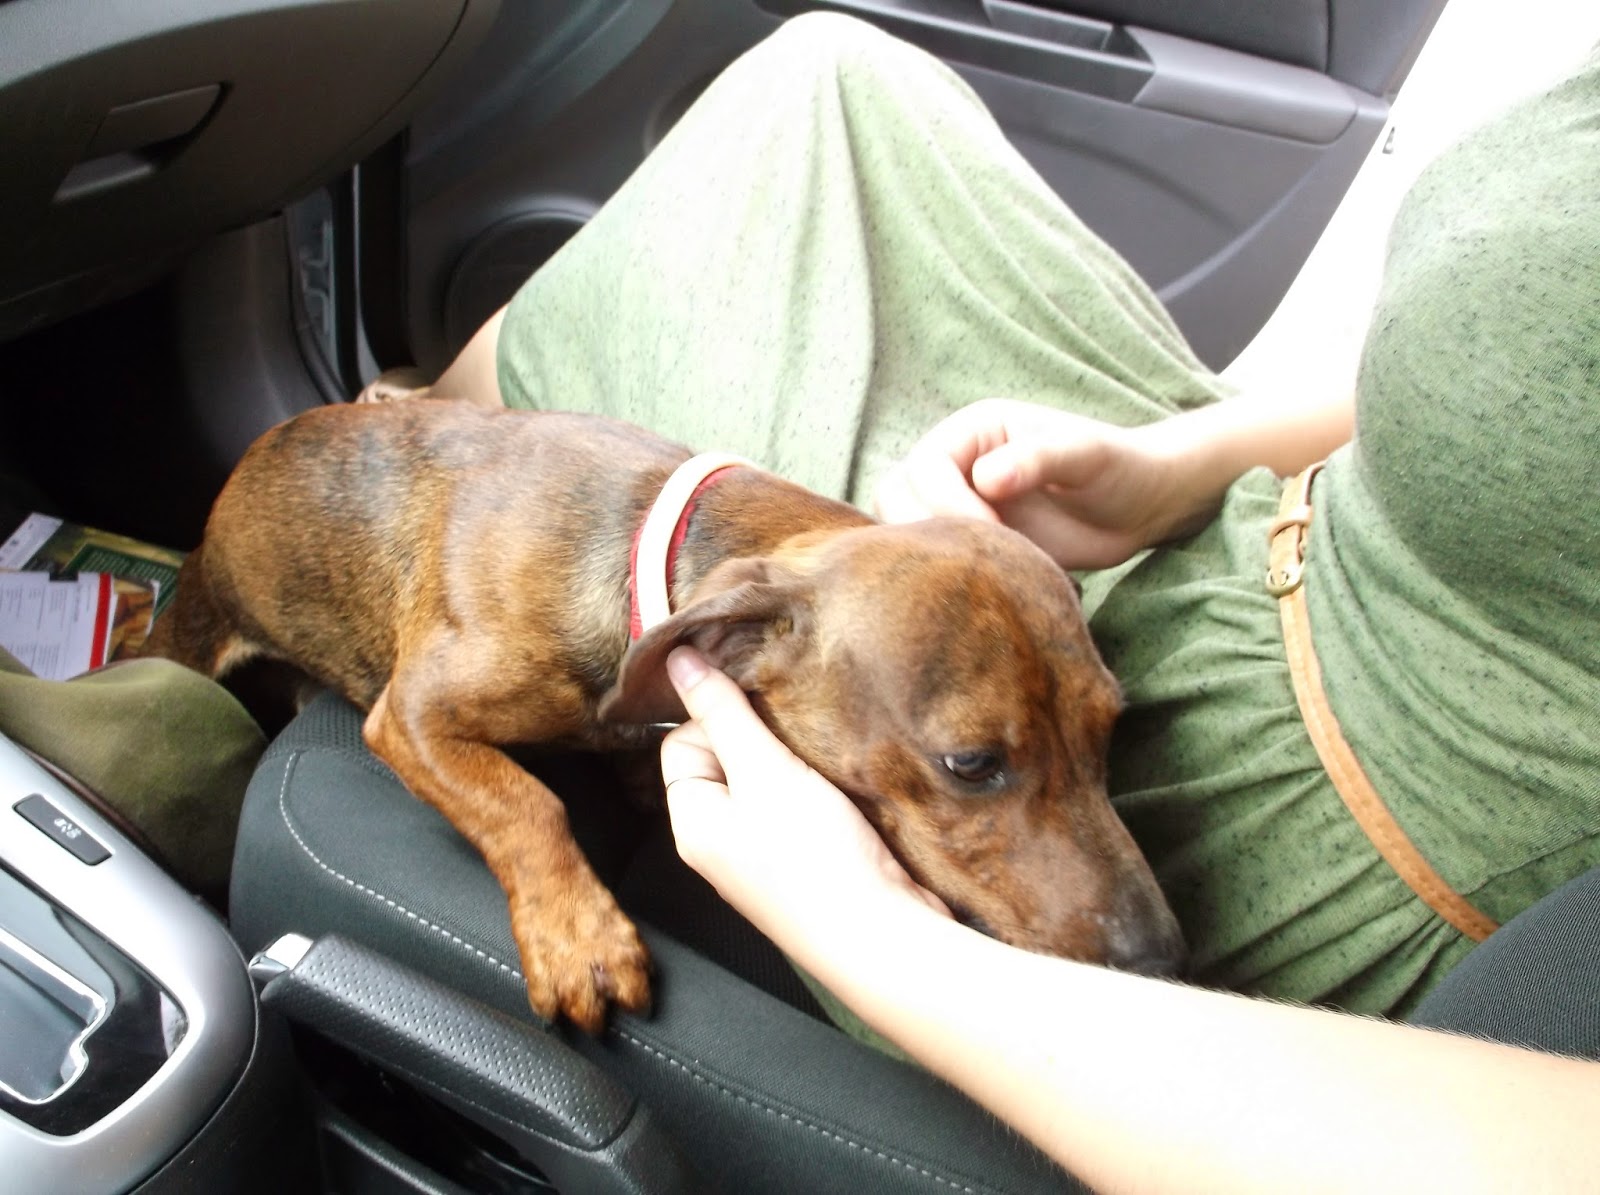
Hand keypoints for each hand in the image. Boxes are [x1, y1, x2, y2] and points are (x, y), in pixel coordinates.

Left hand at [659, 648, 946, 951]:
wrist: (883, 934)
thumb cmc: (815, 857)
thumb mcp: (764, 770)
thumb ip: (722, 711)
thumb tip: (676, 656)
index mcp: (694, 822)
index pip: (681, 741)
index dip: (719, 718)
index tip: (763, 716)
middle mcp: (721, 840)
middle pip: (727, 758)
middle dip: (764, 736)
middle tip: (798, 734)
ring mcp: (765, 853)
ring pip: (769, 779)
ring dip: (796, 761)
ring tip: (822, 759)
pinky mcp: (806, 859)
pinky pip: (800, 804)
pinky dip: (820, 787)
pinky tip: (842, 786)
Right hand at [873, 398, 1217, 569]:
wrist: (1141, 508)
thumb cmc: (1119, 468)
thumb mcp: (1087, 455)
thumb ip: (1038, 459)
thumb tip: (986, 479)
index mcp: (971, 432)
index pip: (923, 468)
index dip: (946, 504)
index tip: (991, 533)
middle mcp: (953, 466)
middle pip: (894, 496)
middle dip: (924, 530)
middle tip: (976, 559)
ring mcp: (956, 506)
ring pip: (903, 532)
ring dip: (930, 556)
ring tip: (981, 574)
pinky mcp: (967, 544)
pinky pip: (933, 562)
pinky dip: (945, 577)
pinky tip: (984, 590)